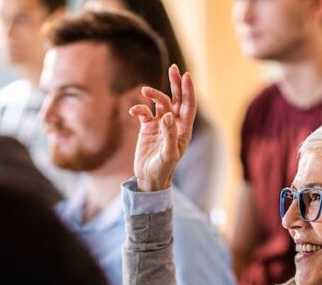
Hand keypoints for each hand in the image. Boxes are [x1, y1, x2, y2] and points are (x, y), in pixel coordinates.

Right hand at [129, 64, 196, 191]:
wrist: (149, 178)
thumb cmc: (163, 169)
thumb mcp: (168, 154)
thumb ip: (169, 135)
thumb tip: (167, 116)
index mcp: (183, 130)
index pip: (188, 106)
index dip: (188, 91)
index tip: (185, 76)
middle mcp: (173, 124)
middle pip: (177, 99)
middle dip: (176, 84)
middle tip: (173, 68)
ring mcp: (160, 124)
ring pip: (160, 103)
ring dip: (154, 94)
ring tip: (145, 90)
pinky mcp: (147, 127)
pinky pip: (144, 112)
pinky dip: (139, 108)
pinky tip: (133, 111)